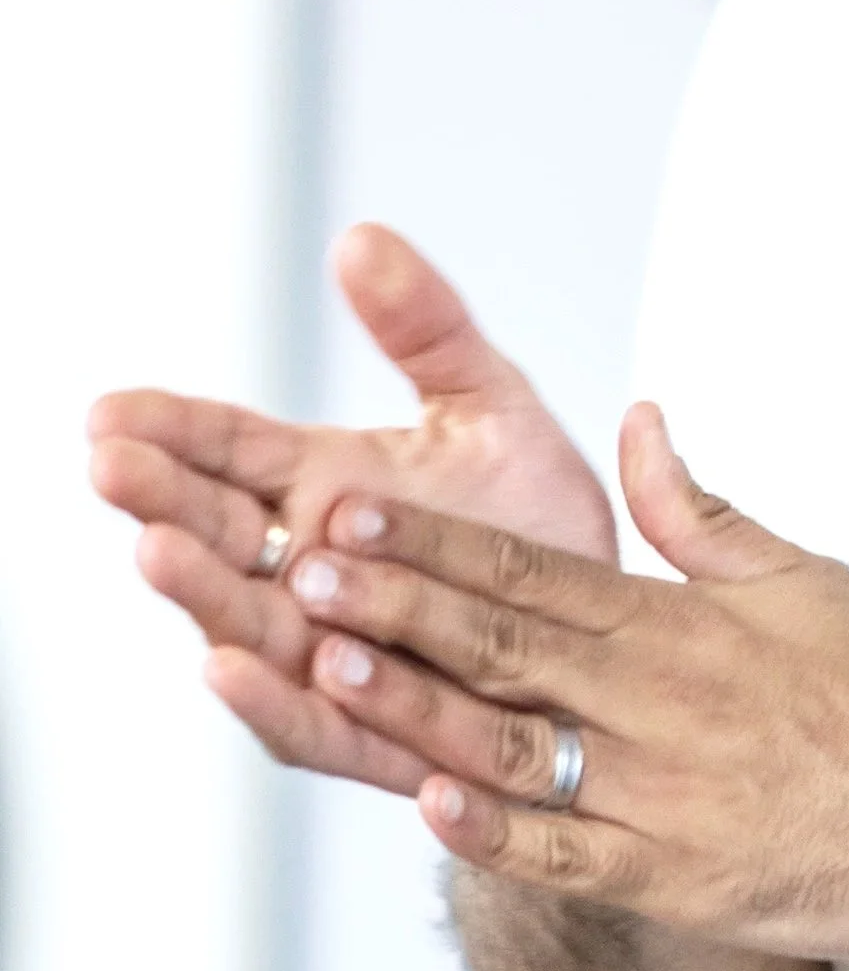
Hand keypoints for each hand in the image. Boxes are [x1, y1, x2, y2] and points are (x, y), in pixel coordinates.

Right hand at [88, 222, 616, 797]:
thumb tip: (360, 237)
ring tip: (157, 547)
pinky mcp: (377, 733)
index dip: (172, 430)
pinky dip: (270, 699)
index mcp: (328, 488)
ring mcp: (334, 655)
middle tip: (112, 461)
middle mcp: (312, 574)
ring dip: (200, 589)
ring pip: (248, 625)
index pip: (230, 451)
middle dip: (161, 497)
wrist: (616, 646)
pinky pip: (313, 723)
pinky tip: (226, 667)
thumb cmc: (540, 530)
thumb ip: (427, 329)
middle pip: (219, 534)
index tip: (111, 409)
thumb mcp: (493, 408)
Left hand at [282, 403, 848, 954]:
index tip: (353, 512)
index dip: (433, 541)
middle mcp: (659, 702)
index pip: (533, 568)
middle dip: (394, 604)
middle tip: (302, 568)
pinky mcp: (673, 878)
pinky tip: (427, 807)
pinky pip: (564, 856)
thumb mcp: (804, 577)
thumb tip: (637, 423)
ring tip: (330, 667)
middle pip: (504, 644)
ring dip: (416, 708)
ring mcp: (660, 794)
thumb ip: (701, 511)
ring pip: (512, 749)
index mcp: (681, 623)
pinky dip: (493, 836)